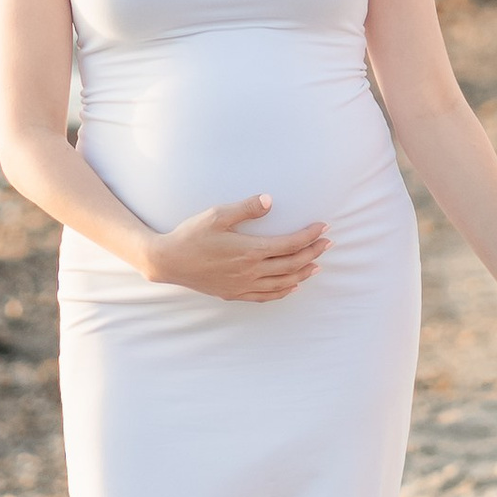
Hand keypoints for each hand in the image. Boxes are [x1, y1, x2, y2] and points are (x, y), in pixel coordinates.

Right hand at [143, 195, 328, 303]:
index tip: (324, 228)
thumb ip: (246, 208)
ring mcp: (243, 285)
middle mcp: (250, 271)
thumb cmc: (191, 235)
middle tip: (329, 243)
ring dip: (303, 274)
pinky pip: (266, 296)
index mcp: (249, 250)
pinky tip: (292, 287)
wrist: (168, 261)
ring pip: (283, 283)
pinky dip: (283, 292)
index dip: (310, 236)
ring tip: (317, 265)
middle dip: (313, 253)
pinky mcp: (234, 293)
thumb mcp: (217, 215)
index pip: (290, 244)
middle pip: (291, 264)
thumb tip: (271, 200)